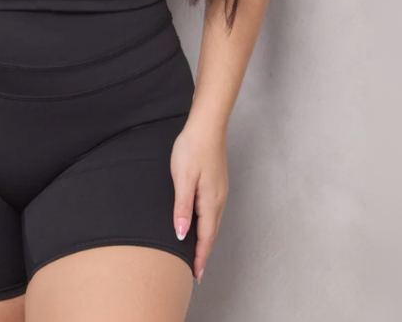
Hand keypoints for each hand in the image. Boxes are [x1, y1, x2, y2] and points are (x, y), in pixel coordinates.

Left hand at [169, 120, 228, 283]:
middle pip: (211, 232)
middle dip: (204, 252)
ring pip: (212, 222)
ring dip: (205, 239)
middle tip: (196, 271)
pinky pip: (212, 211)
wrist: (207, 126)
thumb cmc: (192, 148)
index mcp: (210, 201)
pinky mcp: (216, 183)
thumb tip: (182, 234)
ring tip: (196, 253)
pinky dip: (206, 225)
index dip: (200, 256)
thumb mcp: (183, 178)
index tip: (196, 275)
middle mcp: (218, 199)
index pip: (206, 236)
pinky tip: (199, 224)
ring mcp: (219, 191)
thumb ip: (182, 207)